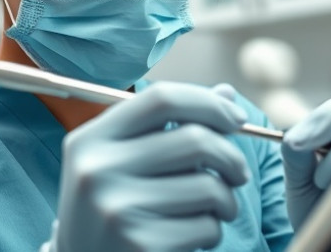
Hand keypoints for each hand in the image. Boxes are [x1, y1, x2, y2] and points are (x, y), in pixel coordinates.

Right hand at [44, 83, 251, 251]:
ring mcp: (116, 210)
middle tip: (239, 173)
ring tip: (217, 209)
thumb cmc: (113, 210)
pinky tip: (194, 237)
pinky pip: (206, 227)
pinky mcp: (140, 246)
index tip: (237, 119)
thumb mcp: (123, 163)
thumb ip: (169, 126)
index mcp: (91, 140)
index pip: (161, 99)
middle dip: (231, 156)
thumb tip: (226, 94)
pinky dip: (213, 231)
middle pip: (194, 140)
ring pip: (208, 187)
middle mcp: (98, 170)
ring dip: (226, 200)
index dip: (209, 103)